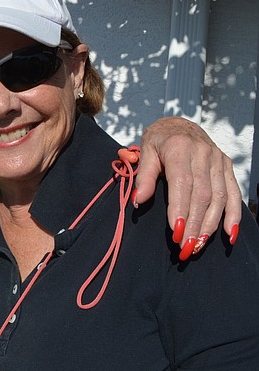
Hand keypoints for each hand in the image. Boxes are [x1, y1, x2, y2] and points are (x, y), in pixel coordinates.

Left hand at [136, 117, 241, 256]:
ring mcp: (218, 160)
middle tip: (186, 247)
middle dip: (194, 224)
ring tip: (199, 245)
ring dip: (210, 224)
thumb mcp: (146, 151)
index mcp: (180, 148)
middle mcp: (203, 154)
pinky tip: (229, 233)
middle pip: (202, 195)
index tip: (176, 232)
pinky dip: (233, 215)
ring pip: (219, 197)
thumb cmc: (158, 140)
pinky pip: (233, 193)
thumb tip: (137, 200)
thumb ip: (143, 176)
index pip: (182, 184)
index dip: (180, 209)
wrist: (179, 124)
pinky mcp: (227, 165)